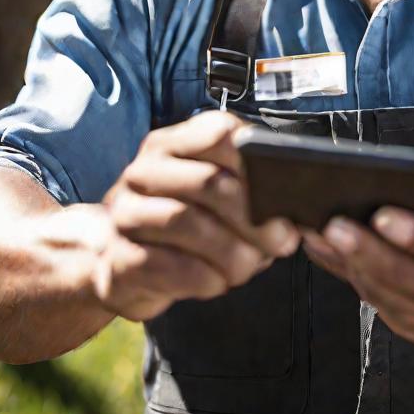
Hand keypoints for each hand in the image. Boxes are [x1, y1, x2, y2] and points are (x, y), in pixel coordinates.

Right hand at [91, 110, 299, 320]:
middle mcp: (145, 171)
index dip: (254, 159)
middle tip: (282, 240)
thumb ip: (251, 190)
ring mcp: (125, 213)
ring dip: (230, 250)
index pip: (217, 133)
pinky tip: (218, 281)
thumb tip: (297, 212)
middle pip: (207, 181)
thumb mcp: (215, 195)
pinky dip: (202, 276)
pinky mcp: (117, 258)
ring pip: (184, 222)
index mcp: (174, 144)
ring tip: (251, 265)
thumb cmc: (186, 222)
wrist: (123, 262)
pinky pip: (165, 265)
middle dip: (252, 216)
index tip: (284, 189)